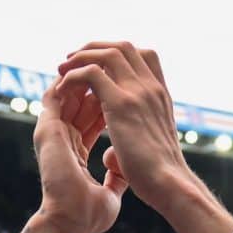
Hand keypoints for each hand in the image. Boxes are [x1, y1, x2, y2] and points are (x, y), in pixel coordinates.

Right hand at [26, 73, 125, 232]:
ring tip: (105, 63)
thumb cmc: (89, 215)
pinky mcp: (47, 129)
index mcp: (76, 148)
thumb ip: (115, 175)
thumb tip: (122, 167)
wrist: (72, 222)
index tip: (131, 85)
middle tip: (118, 67)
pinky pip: (55, 93)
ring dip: (85, 75)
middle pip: (81, 97)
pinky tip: (90, 70)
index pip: (94, 113)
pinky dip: (71, 80)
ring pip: (67, 91)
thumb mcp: (110, 191)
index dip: (110, 95)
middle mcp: (63, 136)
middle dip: (99, 79)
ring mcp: (53, 131)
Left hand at [57, 42, 231, 232]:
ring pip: (108, 54)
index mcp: (160, 96)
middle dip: (95, 48)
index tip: (97, 64)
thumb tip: (111, 155)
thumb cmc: (159, 178)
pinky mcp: (122, 104)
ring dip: (81, 57)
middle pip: (124, 47)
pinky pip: (92, 73)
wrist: (169, 185)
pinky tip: (62, 88)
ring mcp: (138, 93)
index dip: (118, 54)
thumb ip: (129, 146)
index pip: (144, 56)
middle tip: (73, 59)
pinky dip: (74, 75)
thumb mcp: (149, 153)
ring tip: (62, 68)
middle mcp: (152, 88)